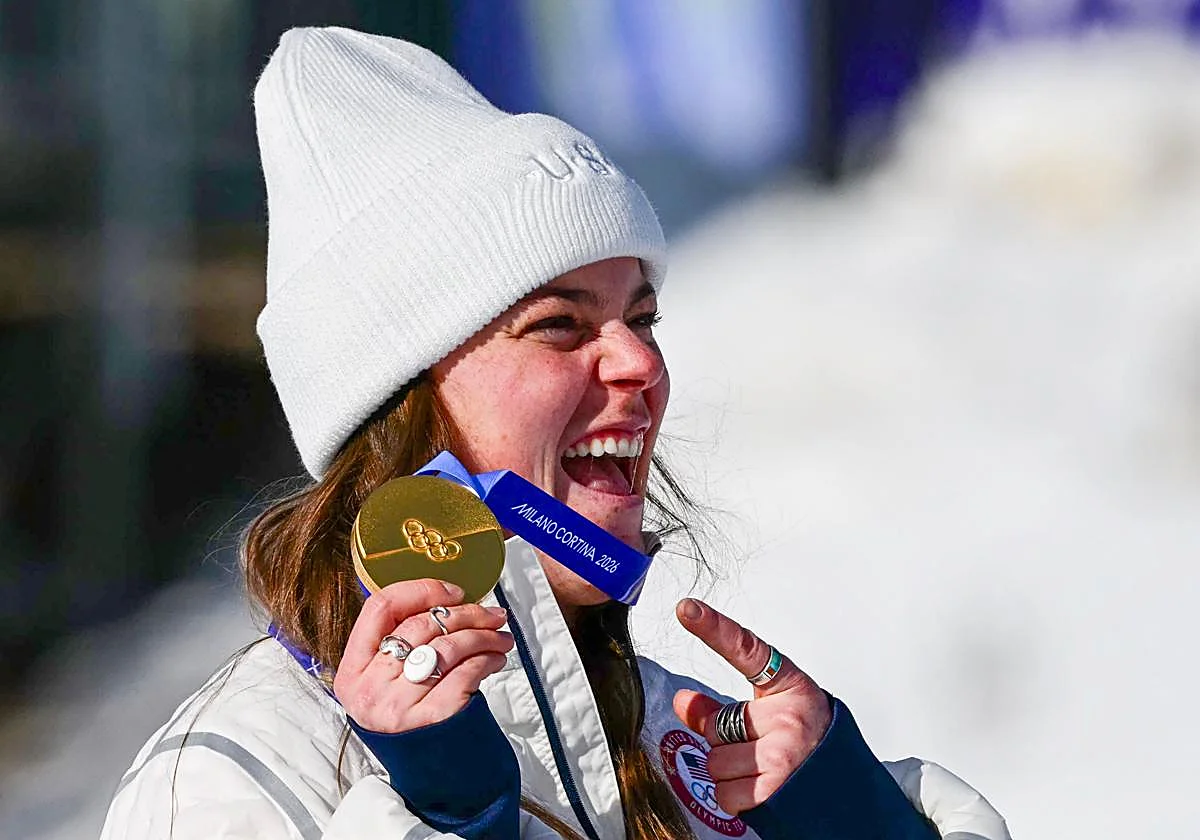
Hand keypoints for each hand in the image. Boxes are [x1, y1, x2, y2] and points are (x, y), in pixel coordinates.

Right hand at [334, 578, 513, 731]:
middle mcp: (370, 688)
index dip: (420, 590)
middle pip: (421, 625)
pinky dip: (487, 659)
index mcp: (352, 671)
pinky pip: (466, 673)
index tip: (453, 592)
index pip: (379, 608)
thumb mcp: (384, 684)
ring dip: (483, 634)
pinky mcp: (433, 719)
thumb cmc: (410, 722)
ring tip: (500, 636)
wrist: (430, 779)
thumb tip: (443, 602)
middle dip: (466, 612)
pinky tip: (496, 658)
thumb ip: (397, 646)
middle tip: (492, 613)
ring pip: (448, 646)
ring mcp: (399, 706)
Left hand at [672, 598, 832, 815]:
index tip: (687, 608)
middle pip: (716, 726)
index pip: (746, 650)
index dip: (714, 628)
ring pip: (715, 763)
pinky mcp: (776, 789)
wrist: (849, 791)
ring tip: (762, 772)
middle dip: (725, 743)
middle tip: (758, 748)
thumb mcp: (771, 716)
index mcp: (788, 686)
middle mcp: (788, 716)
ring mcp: (783, 753)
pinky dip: (736, 799)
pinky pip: (726, 795)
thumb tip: (681, 701)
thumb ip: (720, 710)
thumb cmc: (807, 746)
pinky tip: (763, 791)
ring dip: (728, 775)